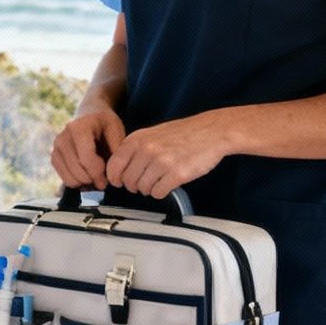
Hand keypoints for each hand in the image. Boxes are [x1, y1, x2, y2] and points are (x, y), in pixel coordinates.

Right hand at [51, 106, 125, 189]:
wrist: (90, 115)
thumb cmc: (106, 124)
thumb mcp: (117, 131)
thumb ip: (116, 151)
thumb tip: (111, 174)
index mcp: (78, 128)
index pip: (85, 159)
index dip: (99, 173)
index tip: (110, 178)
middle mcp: (62, 137)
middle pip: (77, 170)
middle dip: (94, 180)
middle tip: (105, 181)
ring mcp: (55, 147)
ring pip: (69, 178)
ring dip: (86, 183)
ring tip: (97, 178)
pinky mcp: (54, 156)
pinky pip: (64, 178)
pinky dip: (77, 182)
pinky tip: (88, 176)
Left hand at [105, 112, 232, 199]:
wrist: (211, 132)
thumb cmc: (182, 134)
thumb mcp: (151, 134)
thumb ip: (134, 149)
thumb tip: (118, 169)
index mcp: (137, 140)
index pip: (114, 165)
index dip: (115, 178)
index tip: (119, 182)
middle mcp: (147, 150)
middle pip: (128, 180)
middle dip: (134, 186)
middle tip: (142, 184)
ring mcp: (162, 162)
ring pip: (142, 188)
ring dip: (148, 189)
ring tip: (158, 182)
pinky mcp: (177, 174)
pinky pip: (158, 193)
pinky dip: (161, 192)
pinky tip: (167, 184)